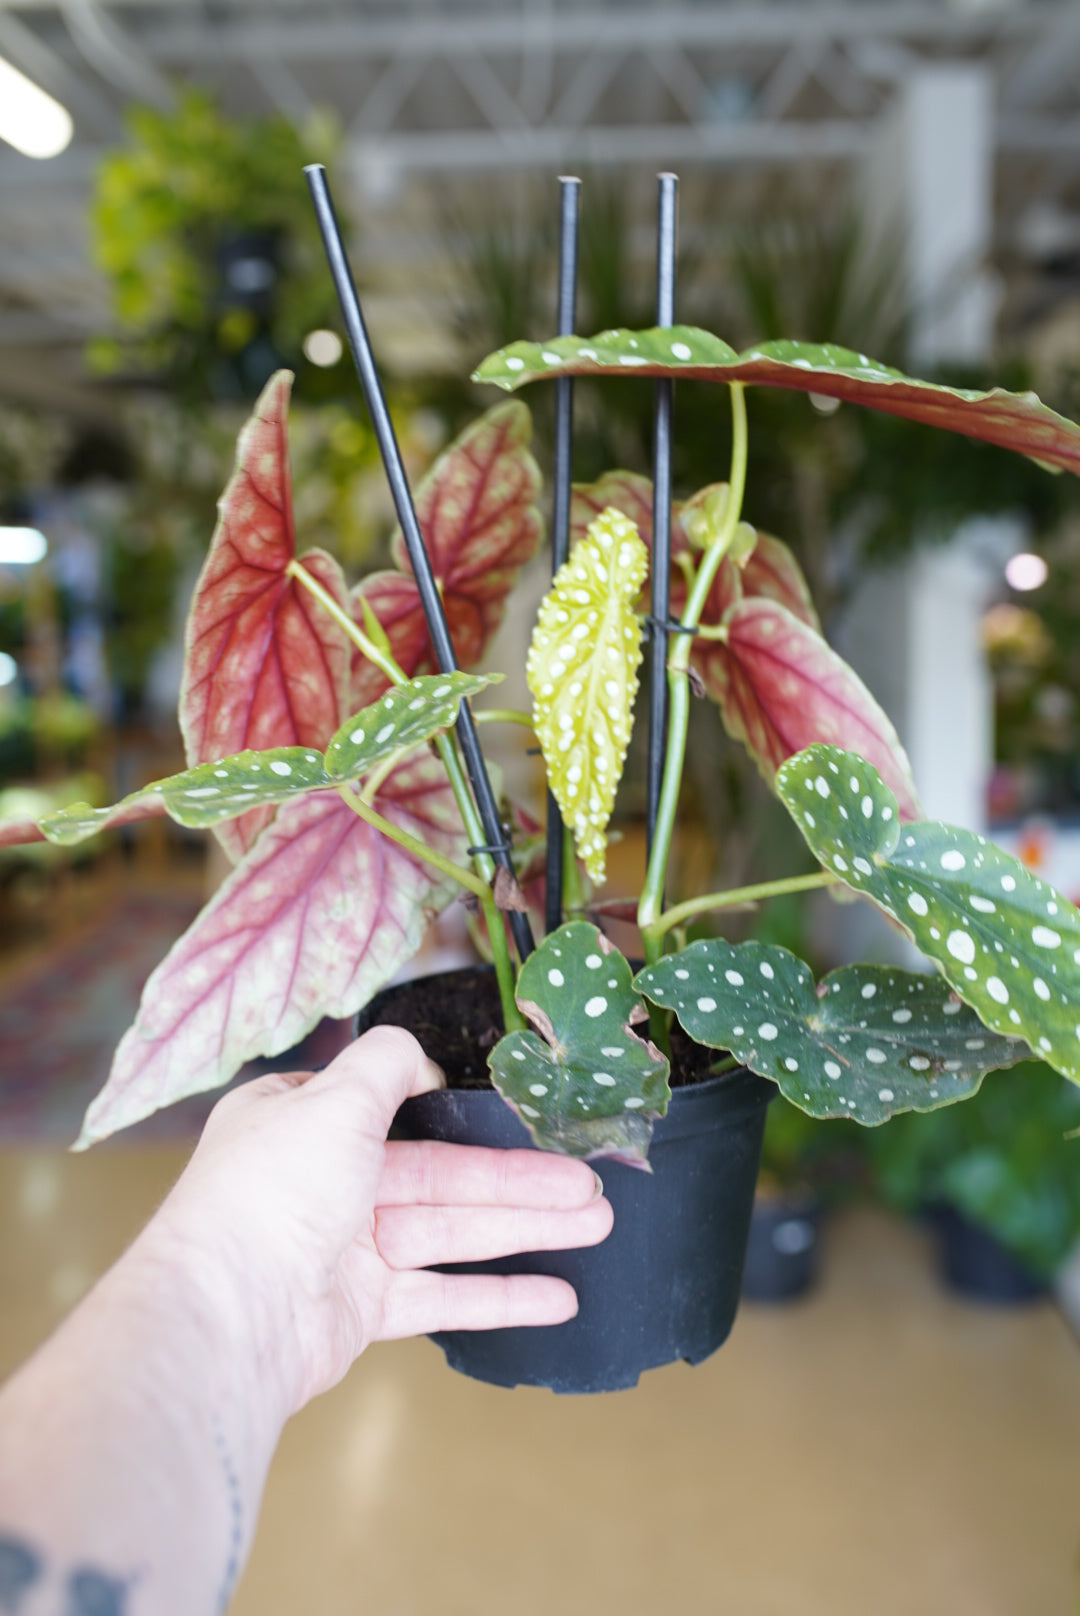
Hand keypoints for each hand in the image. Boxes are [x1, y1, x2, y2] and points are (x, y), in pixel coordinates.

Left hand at [146, 1027, 612, 1416]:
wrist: (230, 1316)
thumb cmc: (275, 1192)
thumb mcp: (333, 1098)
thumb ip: (385, 1064)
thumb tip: (417, 1058)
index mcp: (302, 1122)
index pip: (385, 1105)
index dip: (451, 1107)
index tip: (511, 1110)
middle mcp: (322, 1180)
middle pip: (440, 1173)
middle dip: (519, 1179)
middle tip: (592, 1185)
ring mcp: (344, 1248)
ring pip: (451, 1231)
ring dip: (524, 1227)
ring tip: (598, 1224)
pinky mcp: (362, 1310)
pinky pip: (441, 1294)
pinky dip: (498, 1296)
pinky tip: (558, 1296)